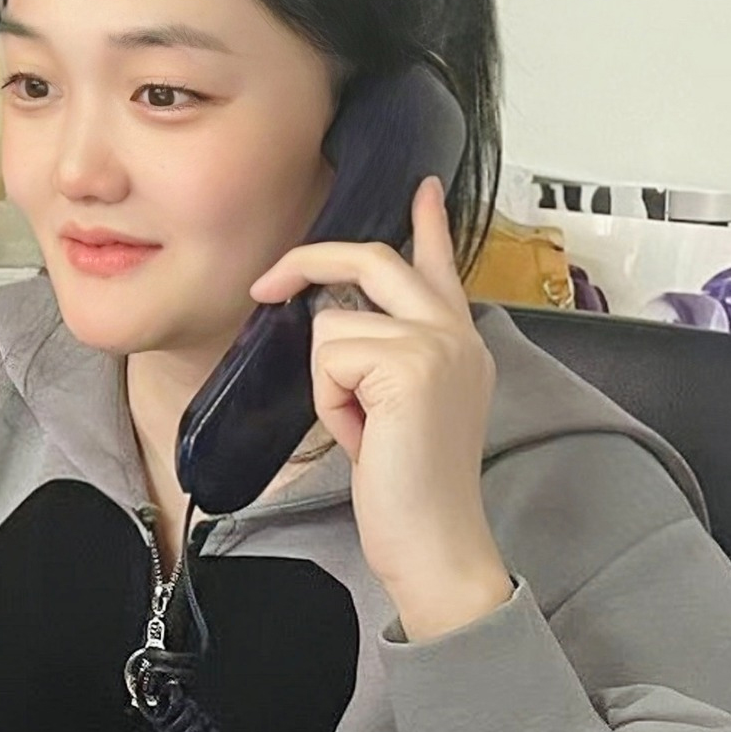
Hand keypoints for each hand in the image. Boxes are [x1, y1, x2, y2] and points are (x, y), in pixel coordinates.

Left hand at [249, 178, 513, 639]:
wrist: (436, 544)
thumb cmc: (411, 492)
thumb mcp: (402, 412)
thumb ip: (388, 360)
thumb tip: (337, 323)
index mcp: (461, 343)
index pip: (440, 265)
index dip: (429, 223)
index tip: (424, 187)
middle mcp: (457, 333)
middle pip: (373, 259)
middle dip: (310, 263)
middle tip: (269, 283)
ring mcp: (437, 344)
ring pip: (333, 323)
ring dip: (328, 384)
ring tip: (361, 430)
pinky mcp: (408, 365)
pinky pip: (328, 356)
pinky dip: (330, 403)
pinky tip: (363, 438)